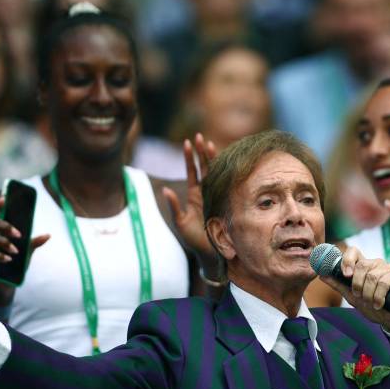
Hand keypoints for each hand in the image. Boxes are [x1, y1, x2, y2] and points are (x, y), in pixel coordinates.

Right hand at [0, 196, 49, 298]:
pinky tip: (9, 259)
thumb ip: (34, 242)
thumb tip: (48, 235)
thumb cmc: (16, 262)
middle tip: (19, 234)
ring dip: (3, 243)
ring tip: (16, 250)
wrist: (8, 282)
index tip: (4, 198)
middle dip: (3, 227)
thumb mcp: (27, 251)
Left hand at [163, 133, 217, 261]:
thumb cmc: (194, 239)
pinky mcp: (224, 200)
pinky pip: (225, 183)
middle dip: (201, 152)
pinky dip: (224, 172)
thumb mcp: (179, 222)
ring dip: (212, 158)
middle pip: (204, 167)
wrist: (211, 252)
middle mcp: (205, 192)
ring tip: (209, 143)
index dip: (189, 157)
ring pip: (215, 172)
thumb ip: (174, 206)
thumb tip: (165, 189)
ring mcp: (216, 195)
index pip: (192, 171)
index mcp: (194, 195)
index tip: (187, 142)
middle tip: (199, 136)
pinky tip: (225, 160)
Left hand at [321, 246, 389, 339]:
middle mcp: (376, 264)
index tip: (345, 275)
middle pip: (361, 265)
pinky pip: (384, 282)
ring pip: (372, 276)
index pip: (353, 251)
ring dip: (369, 294)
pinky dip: (379, 296)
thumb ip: (338, 284)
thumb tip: (322, 274)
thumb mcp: (353, 297)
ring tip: (371, 303)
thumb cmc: (373, 306)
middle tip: (360, 297)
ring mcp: (388, 268)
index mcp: (363, 266)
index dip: (347, 259)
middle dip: (357, 285)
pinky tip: (379, 304)